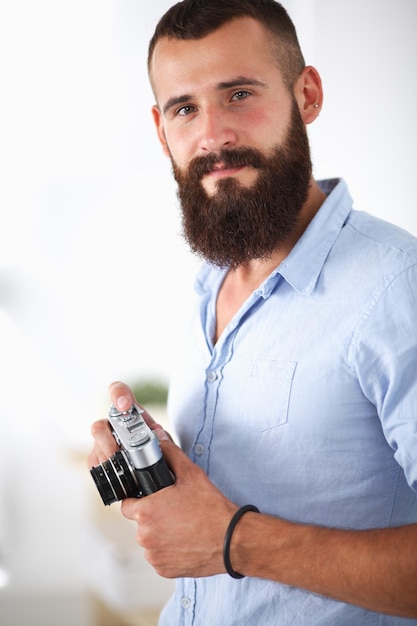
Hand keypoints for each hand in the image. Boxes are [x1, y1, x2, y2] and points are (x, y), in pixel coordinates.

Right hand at [87, 381, 164, 466]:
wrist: (157, 473)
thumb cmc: (161, 453)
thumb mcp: (167, 445)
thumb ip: (164, 439)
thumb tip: (158, 435)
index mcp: (131, 413)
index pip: (119, 392)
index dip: (118, 394)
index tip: (124, 405)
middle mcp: (113, 425)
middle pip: (99, 426)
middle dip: (107, 442)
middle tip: (118, 454)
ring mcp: (102, 442)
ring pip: (96, 448)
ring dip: (109, 460)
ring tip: (124, 470)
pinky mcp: (96, 459)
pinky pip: (95, 465)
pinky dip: (107, 473)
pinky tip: (119, 477)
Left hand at [121, 432, 237, 578]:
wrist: (231, 540)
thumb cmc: (211, 509)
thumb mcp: (191, 474)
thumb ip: (170, 454)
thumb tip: (159, 439)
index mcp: (146, 511)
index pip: (128, 504)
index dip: (139, 499)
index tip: (152, 499)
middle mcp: (144, 536)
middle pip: (140, 522)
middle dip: (153, 516)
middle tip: (174, 510)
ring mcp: (154, 555)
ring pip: (150, 540)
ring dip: (160, 534)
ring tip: (182, 526)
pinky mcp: (163, 570)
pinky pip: (159, 557)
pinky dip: (169, 550)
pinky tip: (185, 541)